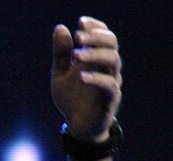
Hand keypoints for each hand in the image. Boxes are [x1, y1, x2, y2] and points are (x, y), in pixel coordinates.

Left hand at [51, 17, 121, 141]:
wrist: (77, 127)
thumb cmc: (71, 98)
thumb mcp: (60, 74)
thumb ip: (61, 53)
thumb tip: (60, 27)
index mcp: (96, 59)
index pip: (103, 35)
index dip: (95, 26)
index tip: (80, 22)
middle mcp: (106, 68)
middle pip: (112, 44)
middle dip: (96, 37)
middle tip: (79, 36)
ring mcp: (110, 82)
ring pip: (113, 61)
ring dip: (95, 54)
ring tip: (76, 54)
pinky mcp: (110, 99)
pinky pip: (109, 85)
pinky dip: (95, 78)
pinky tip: (80, 75)